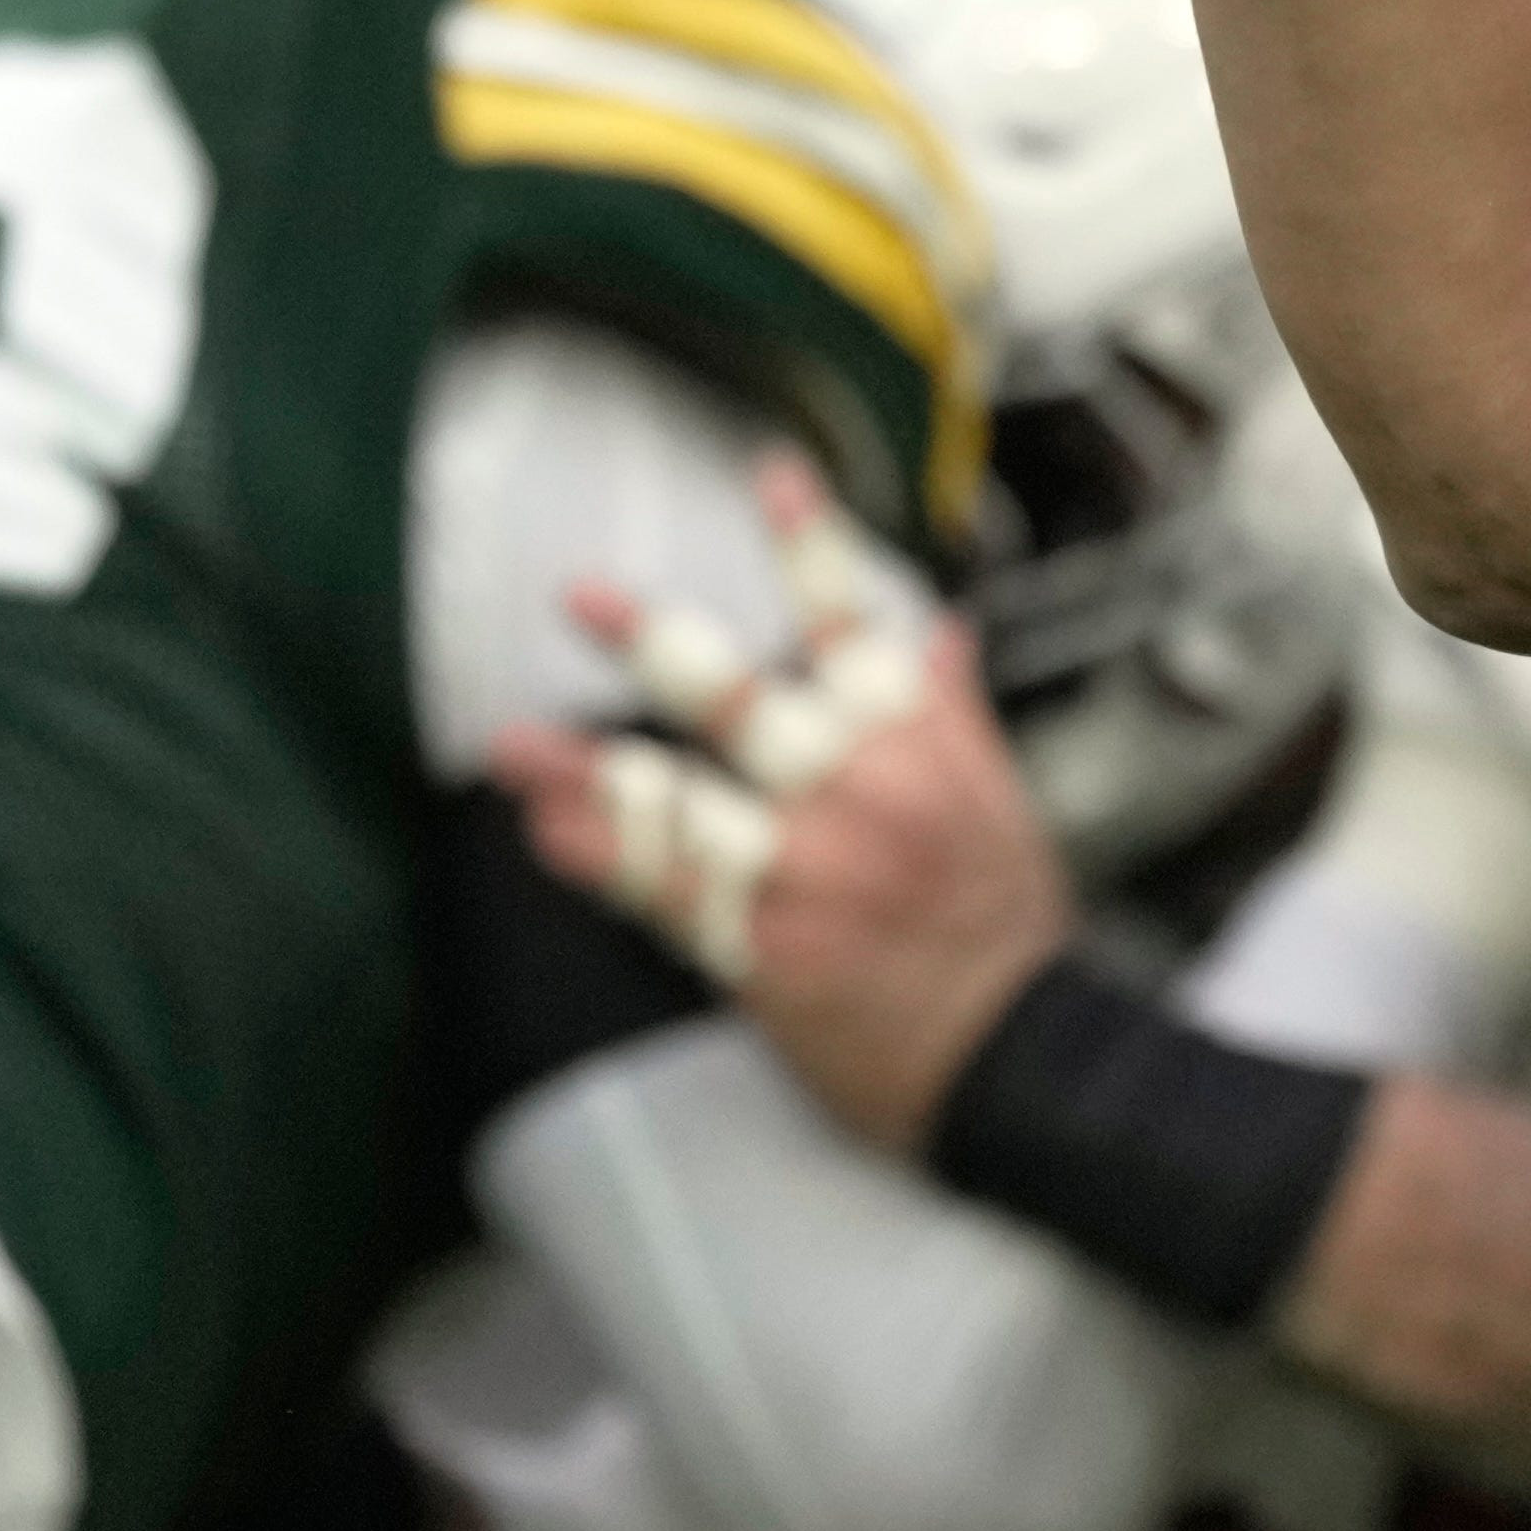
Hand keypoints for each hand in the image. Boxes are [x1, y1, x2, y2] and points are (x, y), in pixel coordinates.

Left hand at [485, 458, 1079, 1149]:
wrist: (1019, 1057)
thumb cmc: (1010, 936)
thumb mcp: (1002, 810)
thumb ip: (954, 716)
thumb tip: (940, 634)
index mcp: (918, 747)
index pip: (859, 624)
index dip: (811, 545)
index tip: (770, 473)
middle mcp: (858, 793)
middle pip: (740, 699)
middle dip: (654, 645)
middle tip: (582, 596)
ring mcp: (807, 870)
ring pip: (678, 801)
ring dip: (584, 772)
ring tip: (511, 747)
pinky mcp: (766, 947)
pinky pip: (666, 895)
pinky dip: (604, 862)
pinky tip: (550, 834)